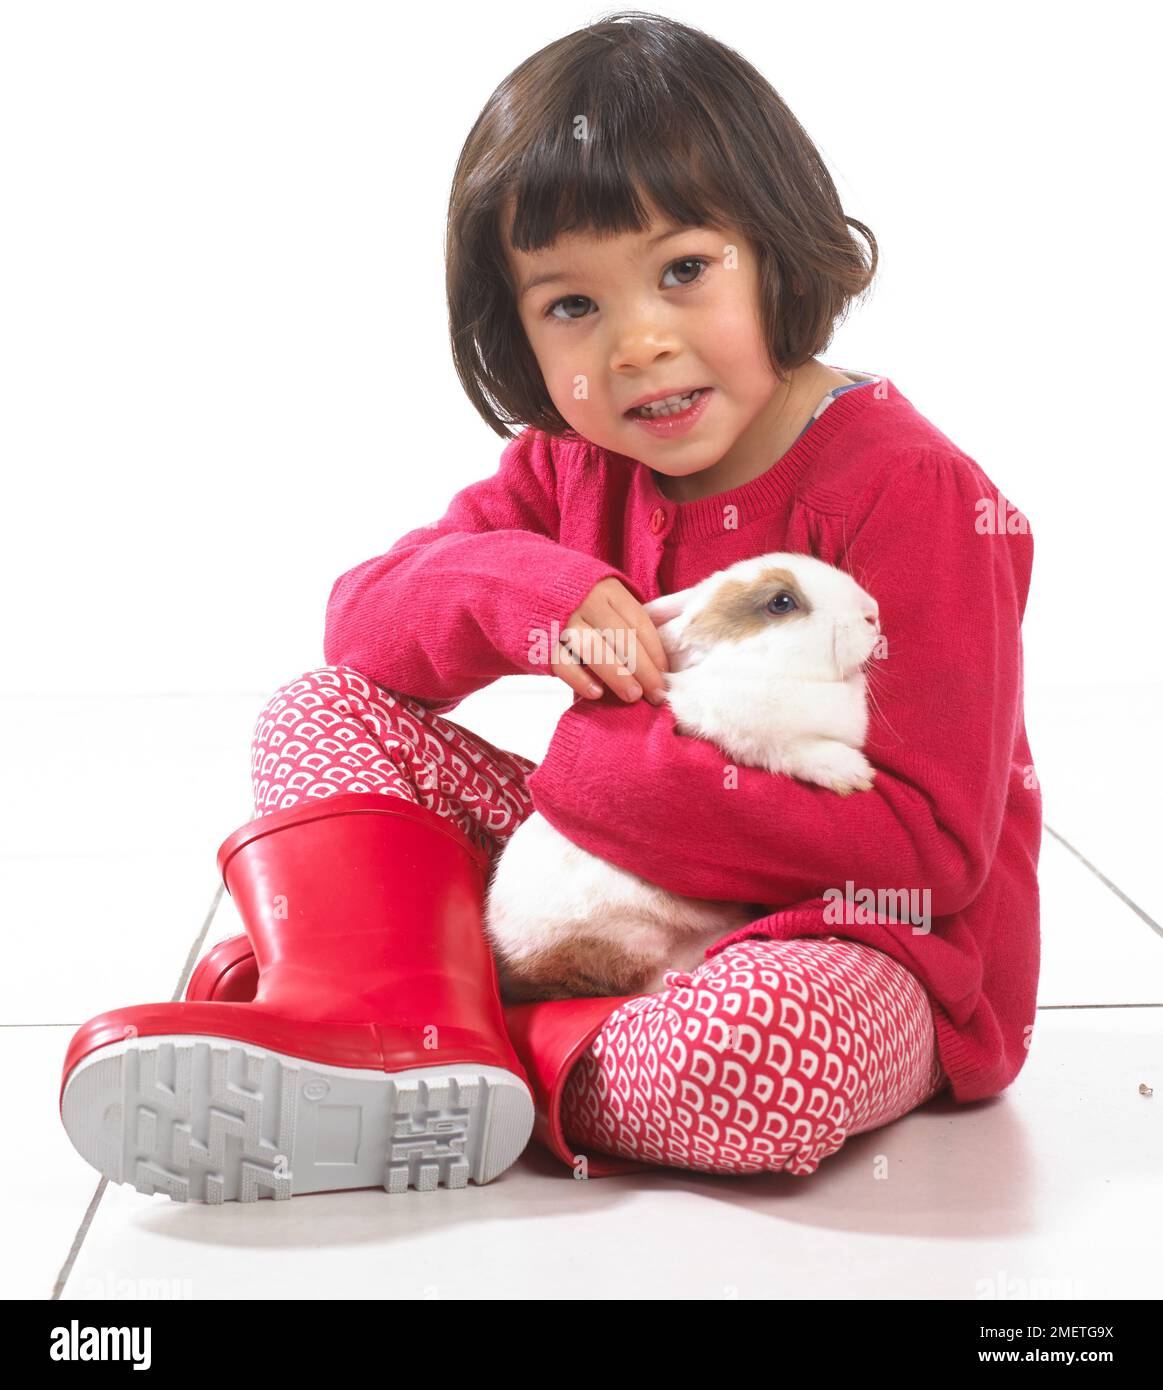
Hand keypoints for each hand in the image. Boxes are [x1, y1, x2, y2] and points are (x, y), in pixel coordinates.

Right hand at [550, 577, 669, 704]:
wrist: (525, 587)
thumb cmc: (577, 601)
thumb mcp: (604, 597)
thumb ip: (625, 620)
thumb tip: (656, 662)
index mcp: (608, 590)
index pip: (639, 622)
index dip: (656, 651)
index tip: (666, 674)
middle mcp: (586, 601)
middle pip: (622, 637)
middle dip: (644, 669)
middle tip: (657, 694)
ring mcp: (563, 621)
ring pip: (595, 650)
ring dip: (618, 675)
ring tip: (633, 696)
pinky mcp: (541, 640)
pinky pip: (563, 663)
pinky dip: (581, 680)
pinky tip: (597, 693)